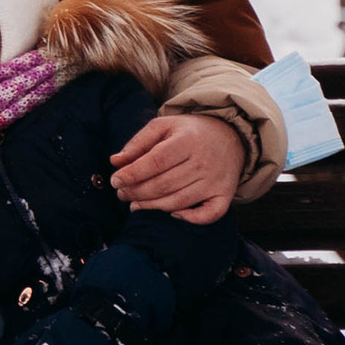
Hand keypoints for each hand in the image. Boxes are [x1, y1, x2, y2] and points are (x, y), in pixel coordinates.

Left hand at [110, 112, 245, 223]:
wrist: (229, 136)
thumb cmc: (188, 133)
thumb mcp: (162, 127)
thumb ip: (137, 143)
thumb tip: (115, 161)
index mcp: (187, 141)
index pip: (156, 161)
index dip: (133, 174)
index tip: (115, 181)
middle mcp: (203, 162)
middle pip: (164, 184)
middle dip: (137, 192)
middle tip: (121, 194)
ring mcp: (215, 180)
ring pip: (179, 201)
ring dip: (152, 206)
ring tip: (134, 205)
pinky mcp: (225, 194)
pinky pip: (210, 214)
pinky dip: (191, 218)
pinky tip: (171, 214)